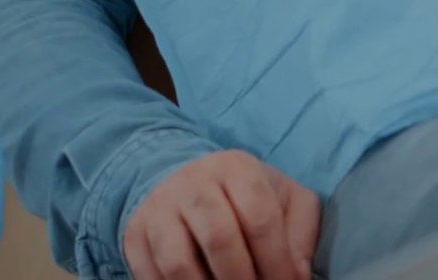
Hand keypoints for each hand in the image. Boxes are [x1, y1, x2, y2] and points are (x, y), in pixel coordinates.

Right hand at [124, 151, 320, 279]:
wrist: (184, 179)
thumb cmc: (245, 196)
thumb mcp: (283, 198)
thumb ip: (301, 232)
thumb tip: (299, 274)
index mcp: (237, 169)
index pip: (260, 219)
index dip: (278, 262)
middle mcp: (194, 183)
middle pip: (219, 239)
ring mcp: (159, 209)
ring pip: (179, 263)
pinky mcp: (136, 234)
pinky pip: (153, 275)